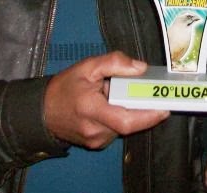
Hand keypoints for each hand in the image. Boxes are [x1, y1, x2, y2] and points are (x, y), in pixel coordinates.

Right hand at [43, 51, 168, 147]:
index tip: (165, 107)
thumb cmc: (65, 87)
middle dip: (142, 108)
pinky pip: (117, 130)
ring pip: (124, 126)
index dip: (149, 115)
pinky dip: (120, 117)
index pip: (126, 120)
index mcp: (91, 109)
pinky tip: (112, 106)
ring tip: (119, 95)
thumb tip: (140, 68)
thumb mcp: (87, 66)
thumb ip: (114, 62)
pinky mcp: (97, 144)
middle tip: (149, 93)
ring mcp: (96, 140)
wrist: (42, 112)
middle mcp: (95, 130)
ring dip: (129, 111)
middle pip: (129, 123)